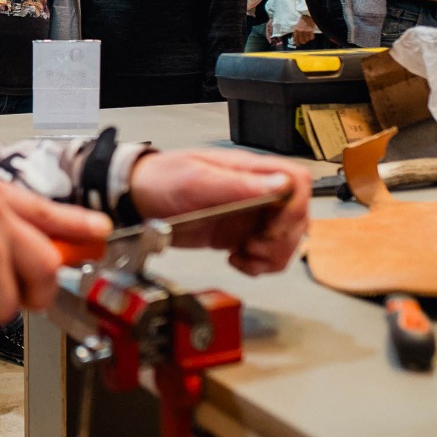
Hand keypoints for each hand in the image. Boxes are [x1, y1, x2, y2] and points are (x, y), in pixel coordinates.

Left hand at [127, 149, 312, 275]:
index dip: (296, 207)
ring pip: (286, 239)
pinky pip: (266, 254)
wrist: (139, 198)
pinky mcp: (238, 234)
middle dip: (281, 239)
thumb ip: (238, 183)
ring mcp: (249, 214)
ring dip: (272, 256)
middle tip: (253, 246)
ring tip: (244, 255)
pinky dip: (259, 265)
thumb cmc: (162, 180)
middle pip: (297, 216)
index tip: (273, 227)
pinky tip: (237, 260)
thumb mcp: (196, 179)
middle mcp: (255, 192)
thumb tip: (280, 183)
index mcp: (248, 171)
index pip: (297, 181)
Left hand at [292, 15, 317, 47]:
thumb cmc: (302, 22)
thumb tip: (295, 41)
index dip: (297, 43)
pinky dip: (311, 37)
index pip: (296, 39)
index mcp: (296, 30)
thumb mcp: (297, 27)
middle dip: (303, 42)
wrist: (307, 16)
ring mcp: (306, 31)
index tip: (298, 45)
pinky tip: (311, 34)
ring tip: (308, 36)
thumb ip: (296, 33)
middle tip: (304, 40)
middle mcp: (300, 31)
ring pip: (307, 40)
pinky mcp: (311, 30)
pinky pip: (311, 38)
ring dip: (307, 39)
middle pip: (302, 41)